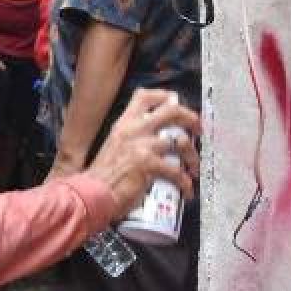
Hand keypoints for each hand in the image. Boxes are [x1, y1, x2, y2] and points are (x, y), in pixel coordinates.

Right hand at [80, 89, 199, 217]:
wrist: (92, 193)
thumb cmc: (103, 175)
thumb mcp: (114, 146)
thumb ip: (131, 138)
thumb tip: (155, 139)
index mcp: (124, 123)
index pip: (144, 96)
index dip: (165, 96)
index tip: (176, 102)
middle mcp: (134, 129)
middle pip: (171, 111)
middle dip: (190, 118)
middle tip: (198, 129)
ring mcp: (142, 145)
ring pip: (180, 141)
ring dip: (192, 156)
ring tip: (194, 168)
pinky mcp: (148, 164)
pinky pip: (176, 170)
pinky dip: (185, 182)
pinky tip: (186, 190)